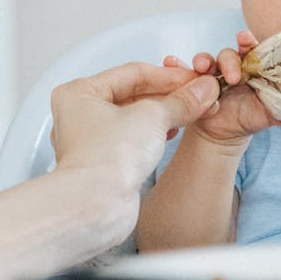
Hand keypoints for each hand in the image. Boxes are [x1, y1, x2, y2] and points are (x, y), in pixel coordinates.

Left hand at [50, 62, 220, 192]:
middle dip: (170, 95)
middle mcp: (81, 115)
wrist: (97, 206)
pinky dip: (156, 133)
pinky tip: (174, 132)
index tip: (194, 80)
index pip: (133, 73)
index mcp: (79, 93)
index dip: (169, 75)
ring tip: (192, 111)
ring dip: (166, 114)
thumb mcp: (152, 117)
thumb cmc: (105, 160)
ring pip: (136, 117)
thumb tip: (200, 90)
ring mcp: (93, 141)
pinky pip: (135, 138)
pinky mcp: (106, 163)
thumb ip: (181, 100)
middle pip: (134, 94)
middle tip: (197, 95)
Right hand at [163, 30, 280, 144]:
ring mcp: (211, 73)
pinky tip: (171, 62)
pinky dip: (176, 65)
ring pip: (205, 60)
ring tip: (200, 67)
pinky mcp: (193, 82)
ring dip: (202, 60)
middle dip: (229, 60)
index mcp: (253, 68)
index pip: (253, 49)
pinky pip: (183, 71)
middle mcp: (231, 66)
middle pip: (229, 54)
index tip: (246, 38)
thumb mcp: (267, 117)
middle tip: (233, 75)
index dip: (249, 41)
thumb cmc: (249, 118)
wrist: (224, 133)